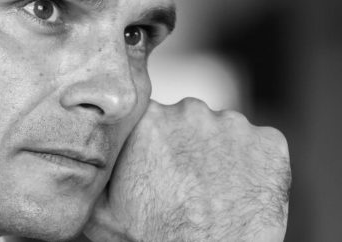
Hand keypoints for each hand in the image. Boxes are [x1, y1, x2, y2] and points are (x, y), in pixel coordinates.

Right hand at [84, 98, 290, 241]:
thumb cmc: (153, 241)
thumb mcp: (101, 212)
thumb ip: (91, 175)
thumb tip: (71, 164)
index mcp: (148, 120)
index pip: (150, 115)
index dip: (154, 141)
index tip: (157, 164)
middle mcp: (191, 111)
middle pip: (188, 120)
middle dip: (187, 144)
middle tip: (185, 183)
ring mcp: (235, 125)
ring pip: (224, 132)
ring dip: (220, 154)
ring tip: (213, 192)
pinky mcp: (270, 142)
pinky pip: (260, 145)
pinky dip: (254, 164)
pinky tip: (240, 191)